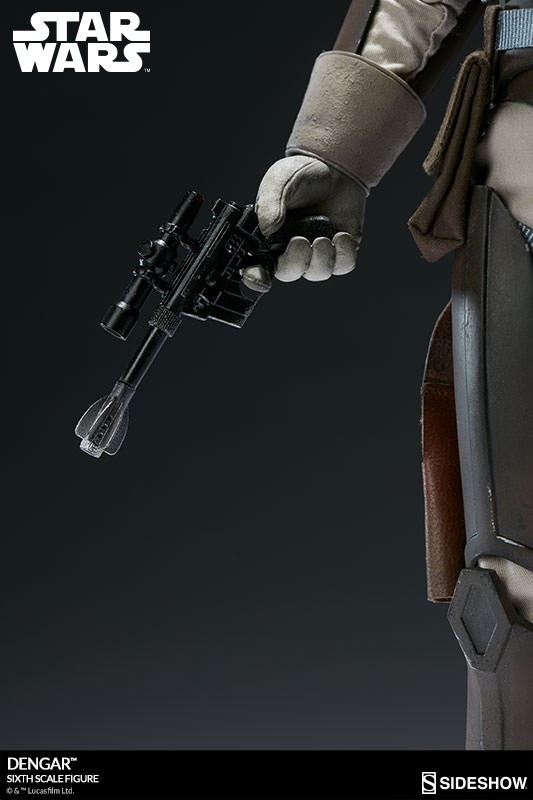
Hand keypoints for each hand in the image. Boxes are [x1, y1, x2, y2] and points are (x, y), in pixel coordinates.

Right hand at [242, 155, 365, 290]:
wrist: (335, 167)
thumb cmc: (301, 174)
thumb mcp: (278, 181)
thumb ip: (269, 204)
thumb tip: (267, 230)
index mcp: (268, 238)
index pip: (257, 268)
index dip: (256, 279)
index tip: (260, 280)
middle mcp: (289, 249)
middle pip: (288, 273)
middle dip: (295, 262)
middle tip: (300, 242)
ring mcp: (315, 252)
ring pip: (317, 272)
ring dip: (321, 259)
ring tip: (324, 238)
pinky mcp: (340, 250)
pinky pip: (342, 265)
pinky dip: (344, 254)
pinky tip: (341, 236)